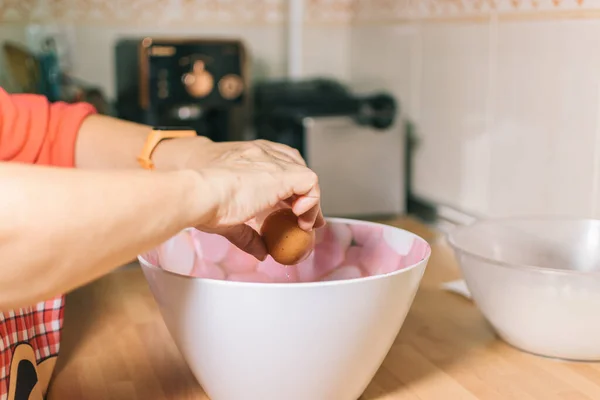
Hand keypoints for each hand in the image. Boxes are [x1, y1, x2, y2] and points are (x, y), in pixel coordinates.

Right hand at [191, 140, 324, 259]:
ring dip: (310, 201)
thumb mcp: (229, 219)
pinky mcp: (281, 174)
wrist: (196, 192)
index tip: (295, 209)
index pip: (279, 164)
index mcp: (247, 158)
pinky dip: (312, 202)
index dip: (291, 187)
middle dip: (304, 193)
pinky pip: (311, 183)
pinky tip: (302, 218)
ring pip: (305, 175)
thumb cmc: (201, 199)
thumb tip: (260, 251)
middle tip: (305, 218)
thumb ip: (248, 235)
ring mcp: (271, 161)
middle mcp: (261, 154)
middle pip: (295, 167)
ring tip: (305, 222)